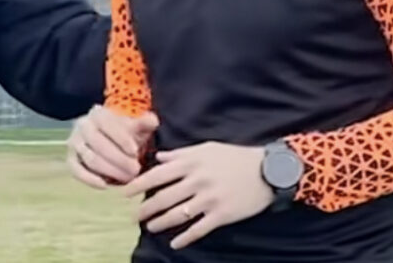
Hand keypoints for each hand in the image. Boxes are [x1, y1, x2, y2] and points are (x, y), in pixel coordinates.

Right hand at [67, 105, 158, 187]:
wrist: (107, 138)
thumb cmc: (124, 132)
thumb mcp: (135, 126)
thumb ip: (144, 123)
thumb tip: (153, 121)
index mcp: (98, 115)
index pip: (107, 125)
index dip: (121, 139)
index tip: (135, 152)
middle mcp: (82, 126)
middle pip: (98, 144)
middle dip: (118, 159)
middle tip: (135, 170)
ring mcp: (75, 143)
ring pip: (90, 158)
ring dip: (109, 170)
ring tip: (127, 179)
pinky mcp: (71, 160)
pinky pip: (76, 170)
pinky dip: (89, 179)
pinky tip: (104, 185)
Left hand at [123, 142, 271, 249]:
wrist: (268, 171)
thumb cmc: (234, 157)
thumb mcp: (206, 148)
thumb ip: (180, 154)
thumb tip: (158, 157)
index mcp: (190, 163)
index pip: (157, 175)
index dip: (138, 184)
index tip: (124, 192)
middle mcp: (196, 181)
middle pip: (164, 198)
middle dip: (145, 208)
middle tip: (133, 216)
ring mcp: (209, 199)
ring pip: (178, 214)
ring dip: (160, 223)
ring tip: (149, 227)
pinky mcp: (222, 215)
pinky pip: (199, 229)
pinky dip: (185, 237)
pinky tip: (174, 243)